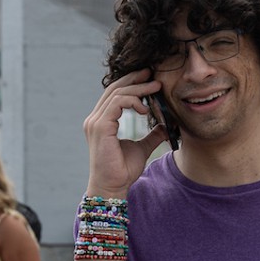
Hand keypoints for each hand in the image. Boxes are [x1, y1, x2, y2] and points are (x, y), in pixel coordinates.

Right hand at [83, 69, 165, 196]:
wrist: (113, 188)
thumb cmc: (122, 171)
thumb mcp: (141, 148)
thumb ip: (151, 136)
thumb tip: (164, 126)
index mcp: (102, 122)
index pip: (114, 94)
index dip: (130, 83)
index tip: (148, 77)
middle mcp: (95, 119)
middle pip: (114, 89)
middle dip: (134, 79)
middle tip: (151, 72)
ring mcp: (95, 122)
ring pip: (116, 94)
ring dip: (138, 89)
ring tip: (155, 87)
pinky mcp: (100, 127)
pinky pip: (116, 104)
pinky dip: (132, 101)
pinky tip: (145, 108)